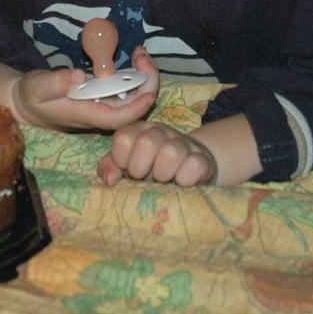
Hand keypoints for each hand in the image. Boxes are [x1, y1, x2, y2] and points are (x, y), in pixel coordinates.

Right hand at [0, 47, 159, 130]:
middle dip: (146, 83)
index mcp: (87, 115)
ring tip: (140, 52)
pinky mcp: (103, 97)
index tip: (148, 91)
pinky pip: (126, 89)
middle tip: (142, 55)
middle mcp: (100, 113)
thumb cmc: (32, 97)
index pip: (118, 118)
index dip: (137, 108)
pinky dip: (134, 74)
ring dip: (143, 76)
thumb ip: (57, 82)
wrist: (28, 105)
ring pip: (133, 97)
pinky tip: (134, 58)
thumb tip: (80, 75)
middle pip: (134, 108)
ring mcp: (104, 105)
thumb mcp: (38, 87)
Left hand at [98, 121, 217, 186]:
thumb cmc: (150, 169)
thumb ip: (110, 167)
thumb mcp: (126, 166)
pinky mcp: (203, 159)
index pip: (123, 138)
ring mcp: (183, 143)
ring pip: (171, 152)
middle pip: (147, 142)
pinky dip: (185, 179)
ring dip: (163, 173)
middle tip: (144, 177)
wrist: (188, 171)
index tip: (127, 170)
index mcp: (138, 130)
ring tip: (163, 180)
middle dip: (140, 168)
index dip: (121, 159)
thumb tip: (111, 180)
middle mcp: (160, 132)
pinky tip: (181, 183)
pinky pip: (193, 165)